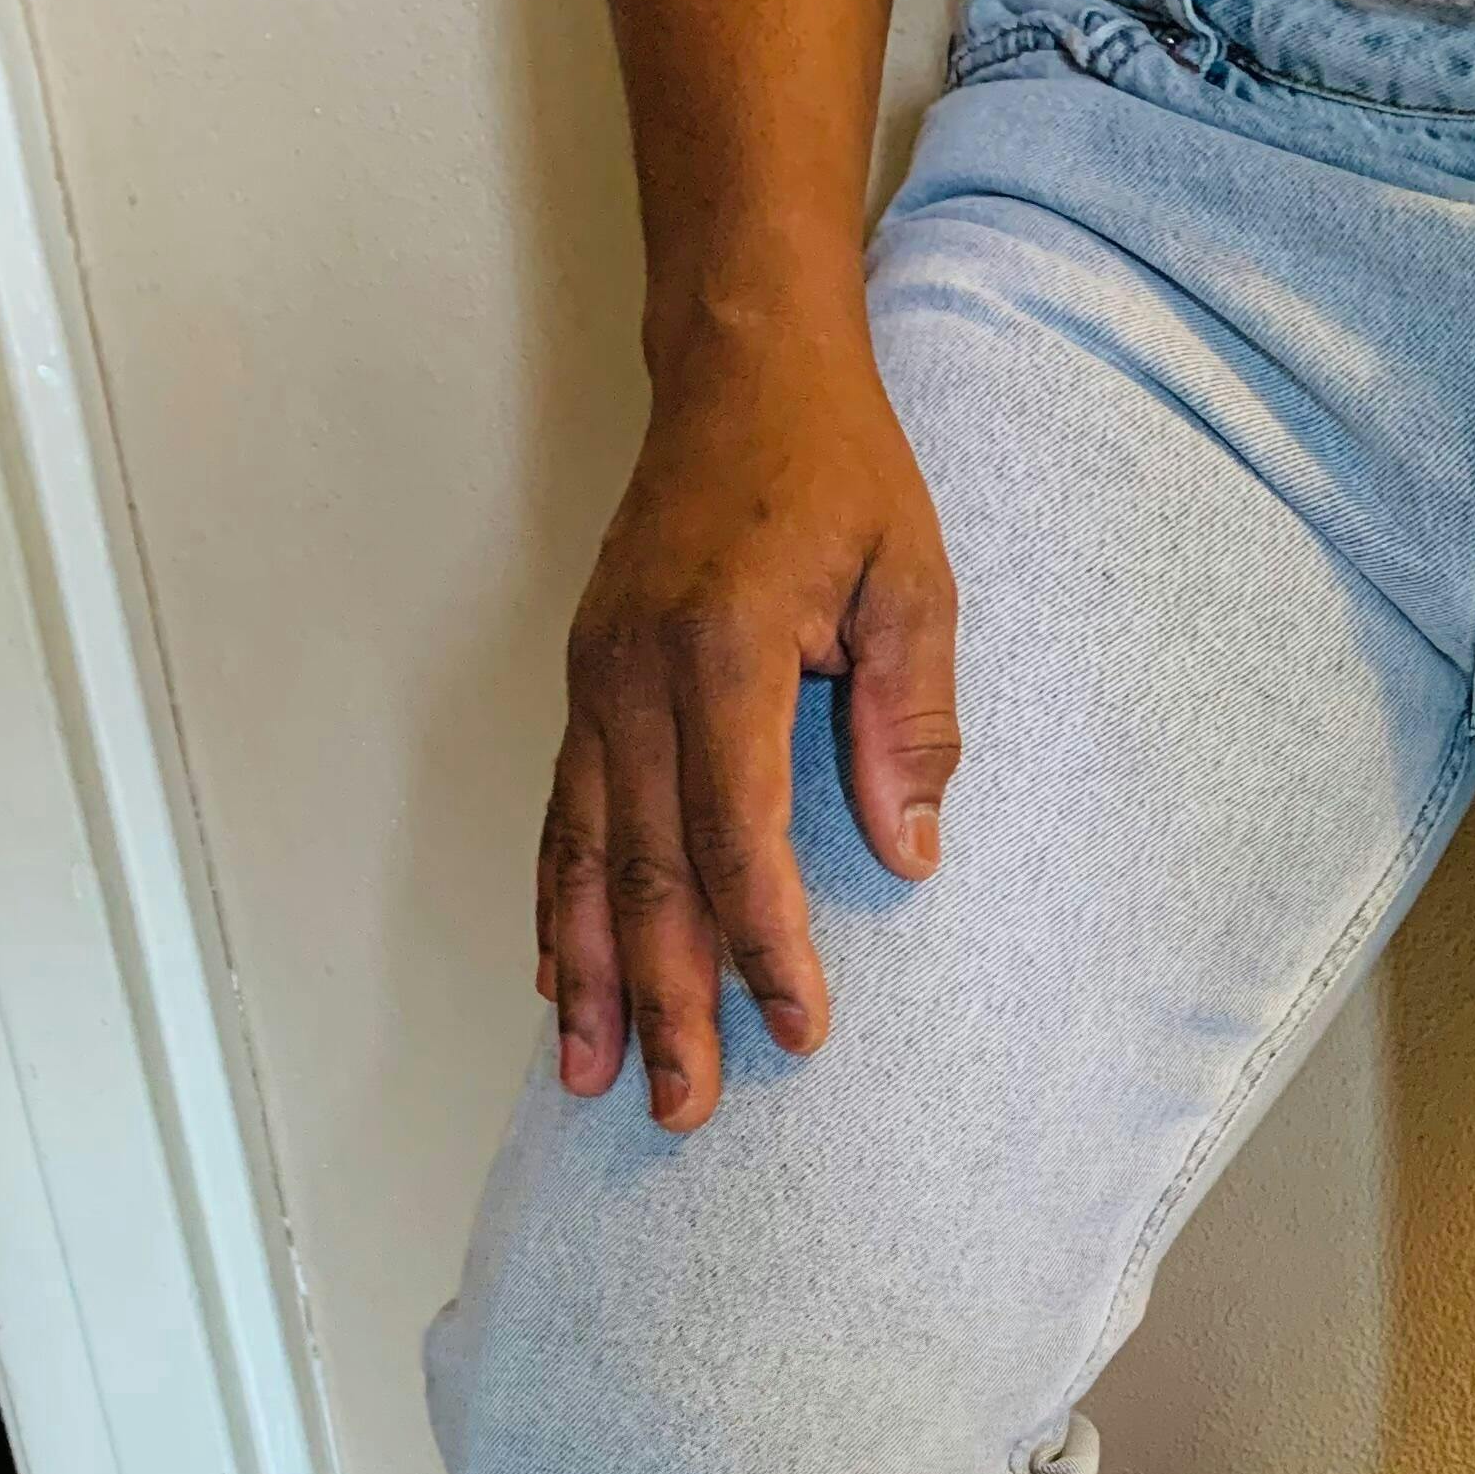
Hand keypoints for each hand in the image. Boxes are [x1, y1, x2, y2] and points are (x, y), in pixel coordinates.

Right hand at [540, 329, 959, 1128]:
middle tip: (686, 1108)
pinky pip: (562, 816)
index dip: (763, 942)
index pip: (734, 832)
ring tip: (595, 1078)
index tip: (798, 1029)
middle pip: (642, 870)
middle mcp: (635, 673)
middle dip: (667, 1000)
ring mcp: (596, 680)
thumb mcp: (915, 582)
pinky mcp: (587, 684)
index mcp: (720, 648)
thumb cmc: (837, 471)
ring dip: (591, 977)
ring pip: (581, 856)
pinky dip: (559, 907)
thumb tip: (908, 854)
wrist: (742, 365)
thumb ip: (913, 719)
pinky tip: (564, 982)